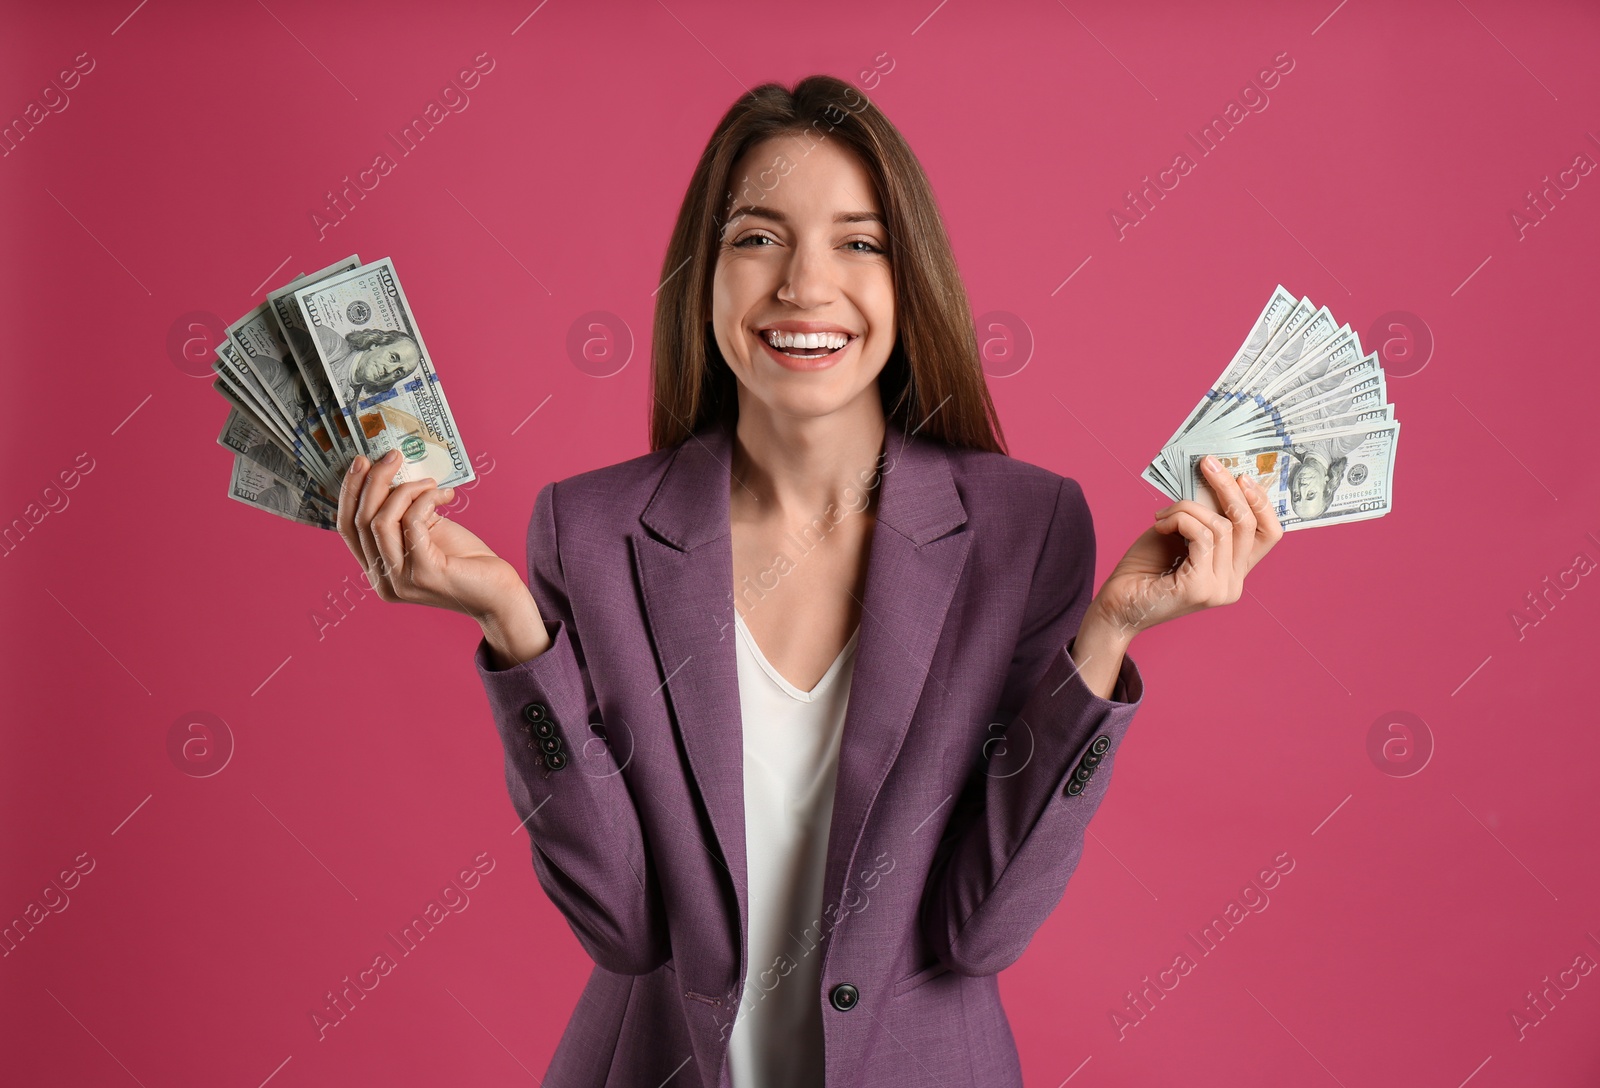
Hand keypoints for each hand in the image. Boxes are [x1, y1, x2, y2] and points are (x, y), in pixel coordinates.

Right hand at [337, 450, 547, 665]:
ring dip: (404, 489)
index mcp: (377, 571)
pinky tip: (444, 496)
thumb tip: (390, 475)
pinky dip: (426, 500)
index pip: (346, 528)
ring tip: (430, 481)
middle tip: (392, 456)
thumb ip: (403, 515)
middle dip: (373, 481)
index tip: (361, 461)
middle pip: (360, 521)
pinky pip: (412, 523)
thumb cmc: (465, 561)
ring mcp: (400, 581)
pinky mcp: (424, 574)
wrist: (499, 594)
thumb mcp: (426, 533)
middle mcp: (382, 581)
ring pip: (381, 520)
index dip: (349, 492)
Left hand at [1087, 455, 1284, 641]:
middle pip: (1249, 525)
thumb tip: (1217, 480)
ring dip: (1188, 508)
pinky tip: (1159, 526)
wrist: (1115, 607)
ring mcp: (1220, 588)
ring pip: (1222, 526)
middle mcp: (1234, 584)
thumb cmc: (1143, 569)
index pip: (1269, 534)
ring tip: (1162, 515)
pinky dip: (1179, 520)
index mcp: (1233, 571)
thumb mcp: (1180, 535)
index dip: (1262, 503)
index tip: (1242, 476)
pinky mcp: (1201, 588)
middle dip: (1228, 488)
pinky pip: (1202, 536)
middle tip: (1207, 463)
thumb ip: (1204, 517)